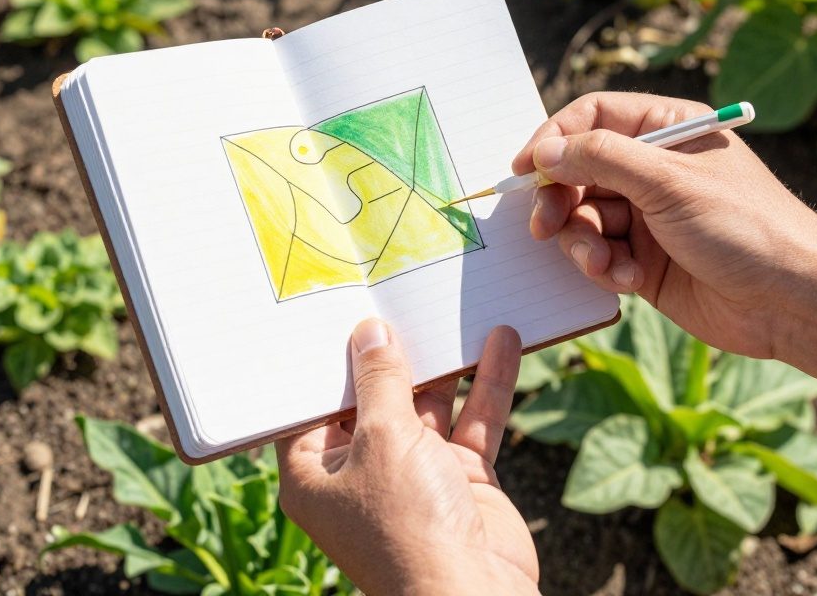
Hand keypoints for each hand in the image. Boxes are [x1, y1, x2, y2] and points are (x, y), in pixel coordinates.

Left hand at [276, 321, 538, 595]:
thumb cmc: (406, 525)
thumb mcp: (383, 438)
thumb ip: (381, 381)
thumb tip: (369, 333)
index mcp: (318, 472)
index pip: (314, 404)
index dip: (326, 359)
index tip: (336, 309)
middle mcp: (363, 472)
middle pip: (375, 398)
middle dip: (393, 352)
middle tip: (398, 292)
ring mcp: (416, 476)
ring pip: (429, 406)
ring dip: (447, 363)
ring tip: (452, 306)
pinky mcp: (462, 480)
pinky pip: (473, 423)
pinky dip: (488, 385)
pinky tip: (502, 340)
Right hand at [512, 92, 816, 359]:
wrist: (792, 301)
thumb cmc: (745, 226)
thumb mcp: (669, 181)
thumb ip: (602, 158)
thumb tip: (545, 153)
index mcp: (668, 130)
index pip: (593, 117)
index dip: (554, 138)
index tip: (525, 169)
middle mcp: (655, 169)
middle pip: (579, 170)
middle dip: (560, 199)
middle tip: (545, 226)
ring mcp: (649, 215)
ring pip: (584, 216)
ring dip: (583, 241)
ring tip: (603, 263)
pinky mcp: (646, 260)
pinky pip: (601, 254)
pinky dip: (604, 267)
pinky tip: (627, 280)